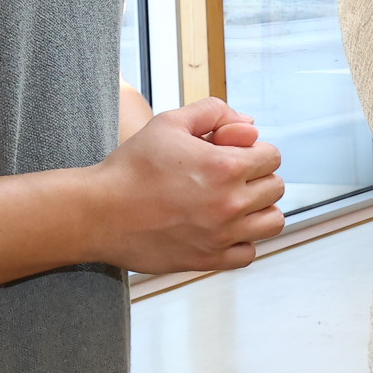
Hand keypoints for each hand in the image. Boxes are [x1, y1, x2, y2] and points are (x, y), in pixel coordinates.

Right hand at [84, 98, 285, 272]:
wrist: (97, 212)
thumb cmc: (131, 167)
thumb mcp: (169, 122)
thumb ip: (213, 112)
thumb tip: (249, 123)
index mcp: (225, 167)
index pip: (272, 157)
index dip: (255, 151)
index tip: (234, 154)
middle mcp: (230, 203)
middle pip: (275, 188)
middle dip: (258, 177)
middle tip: (231, 178)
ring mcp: (221, 235)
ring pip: (272, 222)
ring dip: (259, 210)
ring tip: (235, 204)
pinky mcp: (208, 259)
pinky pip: (249, 253)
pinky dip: (242, 241)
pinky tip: (222, 229)